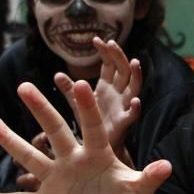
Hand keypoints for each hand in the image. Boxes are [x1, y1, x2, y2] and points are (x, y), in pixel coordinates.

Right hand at [0, 81, 170, 193]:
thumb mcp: (139, 192)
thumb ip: (149, 178)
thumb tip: (168, 167)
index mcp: (97, 155)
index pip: (92, 127)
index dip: (86, 108)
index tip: (80, 84)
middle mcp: (72, 161)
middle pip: (55, 132)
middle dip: (41, 110)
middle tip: (24, 85)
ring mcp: (55, 180)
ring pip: (30, 158)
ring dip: (12, 142)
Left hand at [54, 38, 141, 164]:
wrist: (96, 154)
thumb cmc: (90, 127)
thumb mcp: (78, 106)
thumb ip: (70, 91)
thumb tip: (57, 74)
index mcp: (107, 88)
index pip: (110, 65)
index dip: (106, 52)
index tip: (97, 40)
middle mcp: (117, 95)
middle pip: (122, 71)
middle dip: (118, 56)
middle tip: (111, 43)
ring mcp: (122, 108)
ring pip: (133, 88)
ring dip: (135, 75)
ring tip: (134, 62)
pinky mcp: (124, 124)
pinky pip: (132, 116)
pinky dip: (135, 109)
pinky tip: (135, 101)